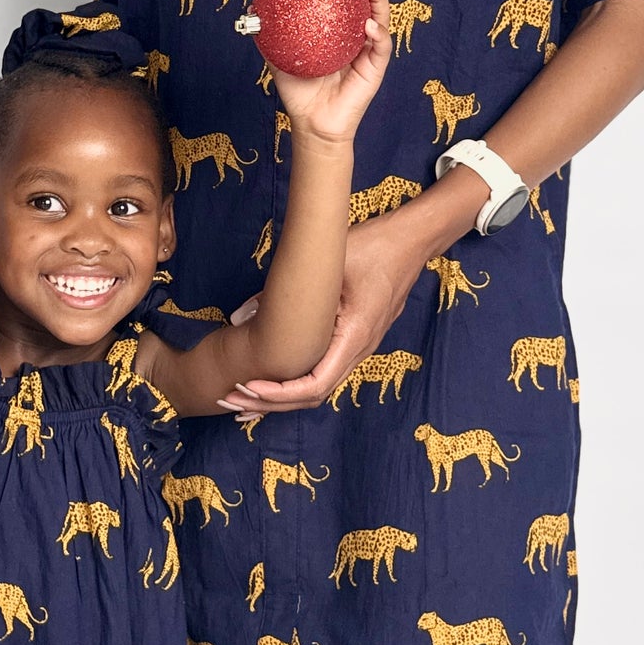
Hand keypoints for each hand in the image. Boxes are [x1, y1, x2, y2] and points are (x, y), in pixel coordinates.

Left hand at [224, 203, 428, 412]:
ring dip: (281, 397)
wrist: (412, 240)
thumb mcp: (327, 261)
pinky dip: (295, 382)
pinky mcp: (354, 339)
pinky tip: (274, 381)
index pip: (315, 384)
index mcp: (355, 335)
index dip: (279, 394)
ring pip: (318, 387)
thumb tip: (242, 315)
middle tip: (231, 400)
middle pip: (313, 395)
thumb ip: (286, 289)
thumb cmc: (374, 246)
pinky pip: (324, 371)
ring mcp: (359, 346)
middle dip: (270, 403)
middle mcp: (360, 349)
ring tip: (244, 398)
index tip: (248, 387)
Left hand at [268, 0, 391, 147]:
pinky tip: (369, 24)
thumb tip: (253, 8)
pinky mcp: (376, 68)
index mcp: (337, 31)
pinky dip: (378, 33)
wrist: (311, 123)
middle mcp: (355, 36)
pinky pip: (381, 47)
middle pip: (364, 0)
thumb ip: (270, 35)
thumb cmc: (299, 92)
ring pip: (380, 16)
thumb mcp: (280, 58)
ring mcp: (367, 50)